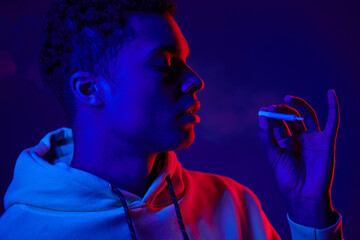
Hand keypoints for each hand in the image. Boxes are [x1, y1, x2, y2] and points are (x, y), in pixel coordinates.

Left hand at [258, 89, 339, 227]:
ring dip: (298, 105)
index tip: (263, 109)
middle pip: (291, 118)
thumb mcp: (273, 155)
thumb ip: (267, 137)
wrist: (303, 194)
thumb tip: (261, 116)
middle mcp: (299, 138)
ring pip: (307, 116)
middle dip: (281, 111)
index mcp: (285, 142)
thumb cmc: (286, 178)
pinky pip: (333, 121)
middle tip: (273, 107)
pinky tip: (330, 93)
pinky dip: (333, 107)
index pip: (278, 124)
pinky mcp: (327, 141)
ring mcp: (314, 139)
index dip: (271, 116)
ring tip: (286, 98)